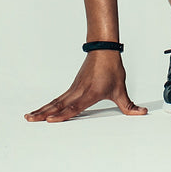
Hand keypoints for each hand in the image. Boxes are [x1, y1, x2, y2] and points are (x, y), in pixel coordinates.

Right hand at [24, 51, 147, 122]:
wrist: (104, 50)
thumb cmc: (111, 68)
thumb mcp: (121, 89)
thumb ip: (129, 105)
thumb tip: (141, 113)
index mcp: (90, 93)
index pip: (74, 107)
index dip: (63, 115)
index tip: (51, 120)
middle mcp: (79, 92)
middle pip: (58, 105)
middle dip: (44, 114)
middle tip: (31, 120)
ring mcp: (73, 89)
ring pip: (55, 102)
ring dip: (42, 109)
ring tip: (29, 117)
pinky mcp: (72, 88)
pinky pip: (58, 98)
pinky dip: (48, 105)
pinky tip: (41, 110)